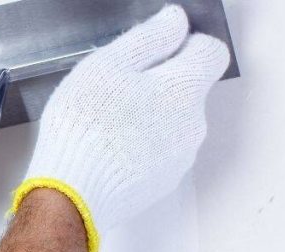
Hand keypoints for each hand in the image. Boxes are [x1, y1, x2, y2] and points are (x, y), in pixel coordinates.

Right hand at [11, 4, 229, 251]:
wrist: (73, 196)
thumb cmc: (87, 128)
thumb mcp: (109, 65)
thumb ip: (150, 38)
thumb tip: (176, 22)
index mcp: (185, 89)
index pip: (211, 52)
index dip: (185, 44)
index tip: (157, 49)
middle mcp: (194, 125)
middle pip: (189, 89)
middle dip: (161, 83)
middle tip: (117, 88)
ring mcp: (180, 158)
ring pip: (174, 123)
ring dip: (150, 116)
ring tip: (108, 122)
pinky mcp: (162, 183)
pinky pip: (159, 152)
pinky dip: (141, 145)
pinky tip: (109, 148)